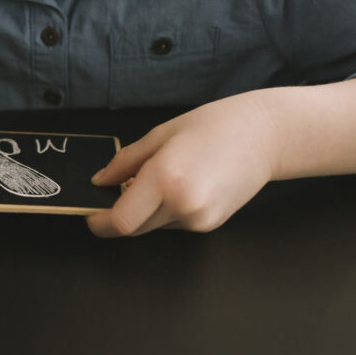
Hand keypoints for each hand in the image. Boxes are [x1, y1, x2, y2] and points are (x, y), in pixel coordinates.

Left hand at [87, 92, 278, 236]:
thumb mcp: (159, 135)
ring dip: (144, 211)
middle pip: (133, 228)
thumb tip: (100, 181)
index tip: (90, 213)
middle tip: (122, 187)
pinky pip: (172, 224)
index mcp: (166, 178)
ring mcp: (199, 219)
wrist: (264, 137)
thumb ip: (125, 161)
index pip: (121, 221)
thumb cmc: (214, 126)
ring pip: (152, 227)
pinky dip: (165, 211)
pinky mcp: (210, 225)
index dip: (100, 222)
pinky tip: (179, 186)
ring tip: (161, 178)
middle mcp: (184, 205)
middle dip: (120, 214)